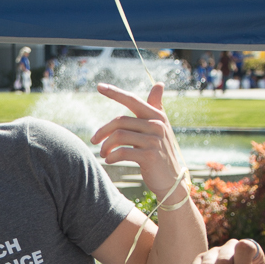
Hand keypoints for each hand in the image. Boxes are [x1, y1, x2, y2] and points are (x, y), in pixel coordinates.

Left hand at [91, 82, 188, 199]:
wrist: (171, 180)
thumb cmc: (161, 152)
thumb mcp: (160, 128)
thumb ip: (156, 106)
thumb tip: (159, 83)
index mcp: (156, 116)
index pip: (132, 100)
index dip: (115, 93)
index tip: (99, 86)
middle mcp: (156, 125)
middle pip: (120, 121)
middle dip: (103, 131)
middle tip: (94, 140)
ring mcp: (154, 140)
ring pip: (119, 136)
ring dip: (105, 145)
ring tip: (102, 153)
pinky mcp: (149, 156)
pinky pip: (122, 152)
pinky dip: (111, 156)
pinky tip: (108, 160)